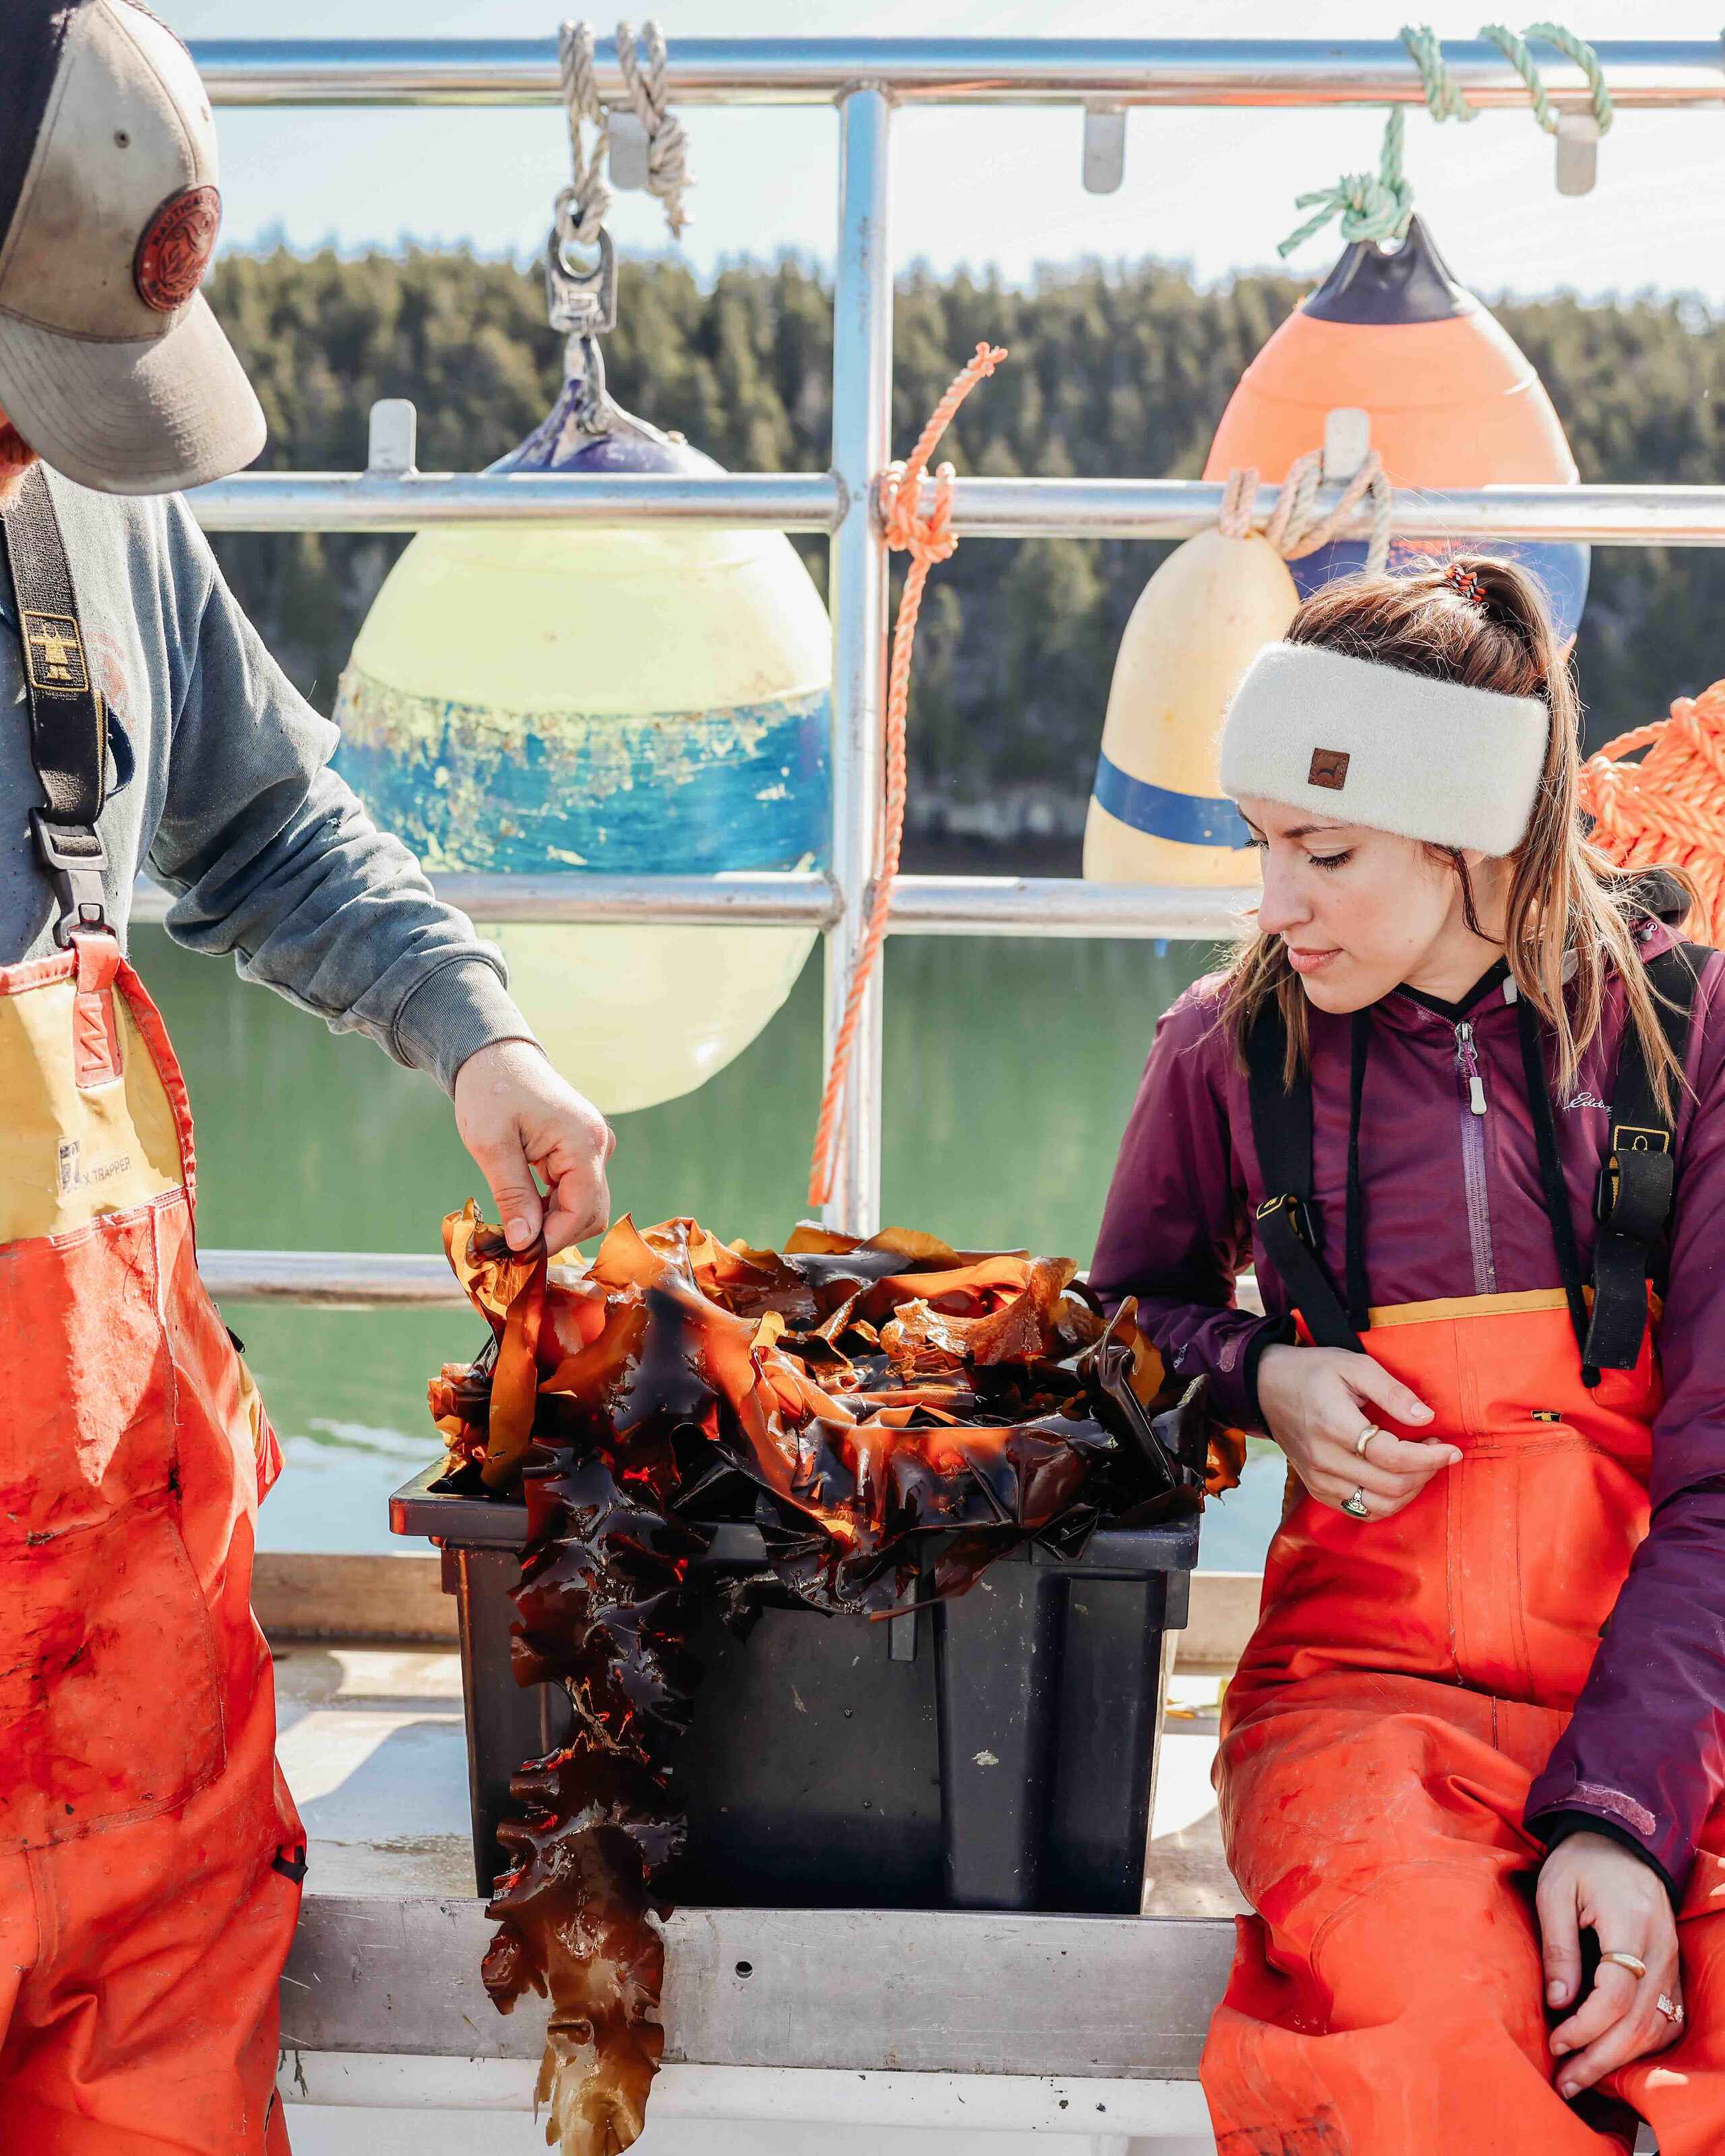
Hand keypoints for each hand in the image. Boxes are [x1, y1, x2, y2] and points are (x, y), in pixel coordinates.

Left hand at [452, 1039, 614, 1255]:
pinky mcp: (582, 1150)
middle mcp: (599, 1145)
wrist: (495, 1055)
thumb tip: (524, 1243)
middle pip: (591, 1213)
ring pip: (585, 1206)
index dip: (551, 1240)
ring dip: (553, 1223)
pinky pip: (576, 1191)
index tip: (517, 1256)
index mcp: (583, 1141)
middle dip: (554, 1235)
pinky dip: (552, 1208)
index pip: (581, 1211)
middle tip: (513, 1248)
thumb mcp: (491, 1145)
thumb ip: (512, 1195)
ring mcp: (593, 1147)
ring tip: (513, 1227)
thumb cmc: (490, 1091)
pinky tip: (523, 1210)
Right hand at [1255, 1343, 1454, 1520]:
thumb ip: (1392, 1391)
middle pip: (1391, 1486)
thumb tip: (1426, 1418)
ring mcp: (1318, 1480)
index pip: (1392, 1456)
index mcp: (1334, 1425)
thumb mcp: (1354, 1365)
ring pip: (1379, 1507)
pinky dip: (1388, 1502)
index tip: (1452, 1449)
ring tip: (1420, 1466)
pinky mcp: (1317, 1490)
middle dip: (1426, 1472)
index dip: (1430, 1457)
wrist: (1266, 1387)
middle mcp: (1324, 1460)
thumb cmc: (1313, 1372)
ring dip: (1410, 1491)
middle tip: (1438, 1451)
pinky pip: (1361, 1511)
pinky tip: (1398, 1479)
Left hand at [1539, 1831, 1681, 2099]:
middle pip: (1638, 2020)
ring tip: (1581, 2077)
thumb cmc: (1580, 1861)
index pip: (1617, 1993)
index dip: (1586, 2026)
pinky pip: (1666, 2019)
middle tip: (1565, 2082)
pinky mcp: (1673, 1969)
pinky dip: (1642, 2044)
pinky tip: (1613, 2056)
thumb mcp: (1554, 1891)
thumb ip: (1558, 1946)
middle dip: (1600, 2057)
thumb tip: (1558, 2002)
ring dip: (1619, 2058)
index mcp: (1630, 1924)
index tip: (1556, 2042)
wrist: (1620, 1838)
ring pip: (1656, 2026)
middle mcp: (1660, 1948)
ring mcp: (1672, 1961)